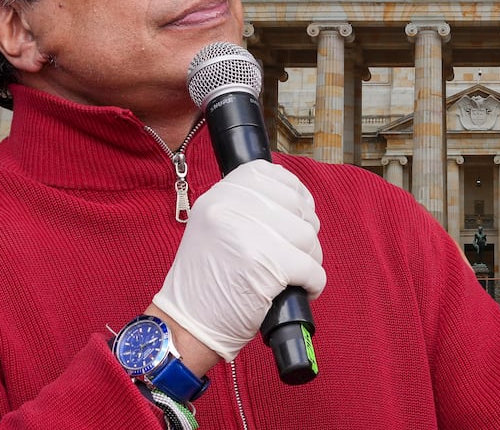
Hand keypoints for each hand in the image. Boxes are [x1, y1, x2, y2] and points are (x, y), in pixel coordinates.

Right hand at [152, 159, 325, 361]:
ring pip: (308, 236)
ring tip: (295, 275)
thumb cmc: (207, 282)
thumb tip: (297, 198)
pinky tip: (302, 289)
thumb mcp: (214, 227)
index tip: (297, 214)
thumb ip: (246, 206)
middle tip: (294, 255)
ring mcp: (247, 235)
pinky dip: (314, 283)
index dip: (294, 193)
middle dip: (304, 233)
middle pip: (296, 206)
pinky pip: (311, 267)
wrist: (185, 325)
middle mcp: (230, 208)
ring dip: (310, 259)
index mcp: (219, 196)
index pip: (271, 174)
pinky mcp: (265, 265)